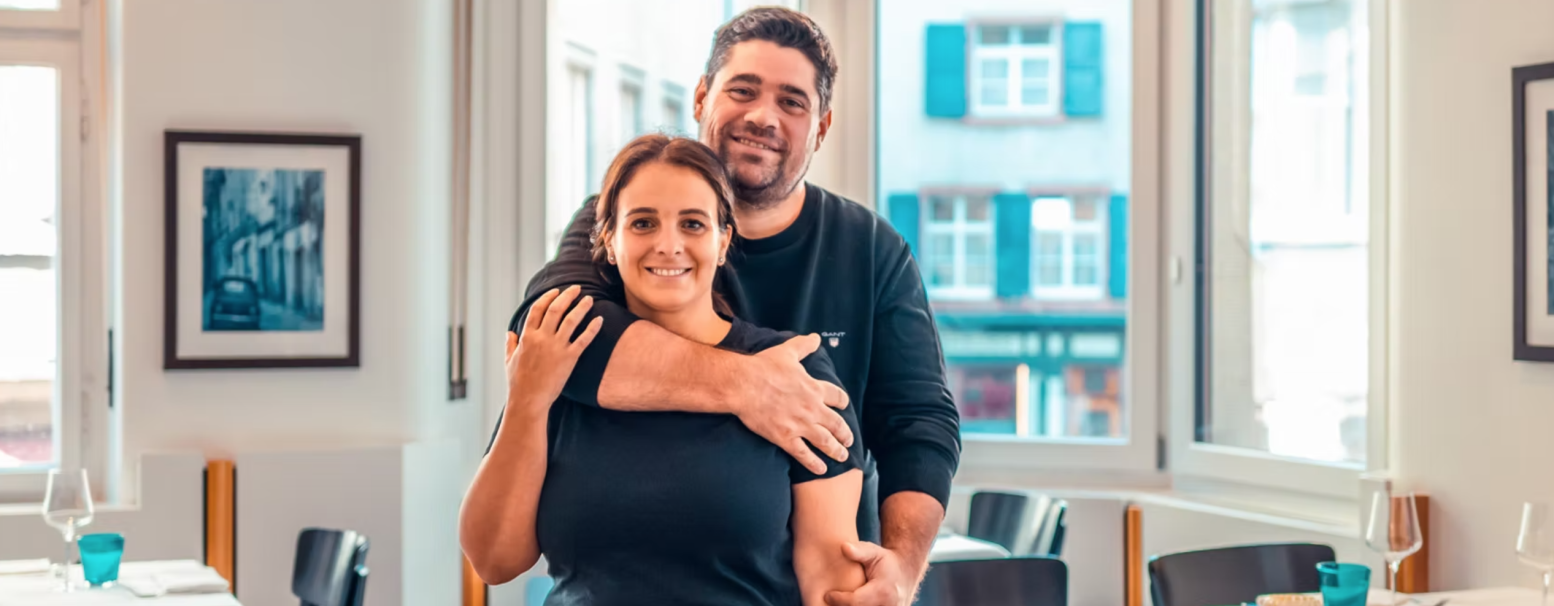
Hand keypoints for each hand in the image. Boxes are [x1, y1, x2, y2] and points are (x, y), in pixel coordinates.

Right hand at [506, 286, 603, 411]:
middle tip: (576, 288)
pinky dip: (593, 328)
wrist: (529, 399)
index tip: (556, 291)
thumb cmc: (517, 382)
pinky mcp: (569, 358)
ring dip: (581, 307)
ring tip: (589, 299)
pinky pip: (584, 339)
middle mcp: (542, 338)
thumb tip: (509, 333)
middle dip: (567, 295)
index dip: (548, 297)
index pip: (538, 309)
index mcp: (527, 336)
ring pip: (571, 320)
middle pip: (556, 309)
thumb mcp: (509, 360)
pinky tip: (600, 319)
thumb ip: (510, 344)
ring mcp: (556, 347)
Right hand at [738, 334, 853, 474]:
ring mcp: (800, 425)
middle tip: (849, 440)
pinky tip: (822, 470)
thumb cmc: (764, 367)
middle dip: (845, 433)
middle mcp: (812, 409)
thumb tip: (815, 337)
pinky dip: (814, 464)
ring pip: (825, 442)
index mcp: (814, 388)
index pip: (837, 397)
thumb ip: (804, 346)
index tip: (844, 407)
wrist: (744, 385)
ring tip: (842, 457)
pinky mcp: (785, 438)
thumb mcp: (787, 352)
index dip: (842, 402)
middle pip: (837, 424)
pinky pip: (804, 455)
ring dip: (836, 450)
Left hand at [823, 542, 917, 605]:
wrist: (905, 574)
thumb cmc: (885, 561)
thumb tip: (844, 547)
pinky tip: (851, 603)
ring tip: (841, 601)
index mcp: (883, 591)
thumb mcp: (873, 552)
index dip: (839, 600)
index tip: (828, 594)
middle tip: (832, 599)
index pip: (855, 601)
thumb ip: (859, 550)